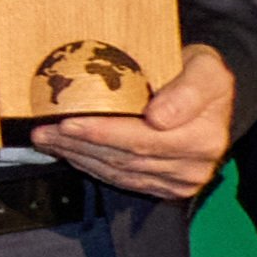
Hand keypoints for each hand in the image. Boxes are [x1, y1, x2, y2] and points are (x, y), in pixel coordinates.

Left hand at [35, 43, 237, 200]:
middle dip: (79, 144)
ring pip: (118, 172)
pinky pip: (121, 180)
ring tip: (48, 139)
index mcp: (204, 138)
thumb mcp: (205, 68)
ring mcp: (180, 182)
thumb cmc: (201, 75)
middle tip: (45, 130)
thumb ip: (187, 90)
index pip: (142, 140)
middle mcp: (194, 167)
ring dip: (78, 156)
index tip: (69, 122)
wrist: (211, 96)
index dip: (101, 133)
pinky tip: (70, 152)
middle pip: (125, 158)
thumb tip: (159, 118)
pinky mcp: (165, 188)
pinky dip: (91, 165)